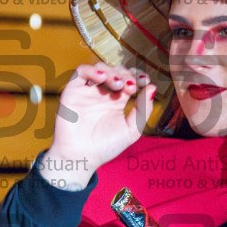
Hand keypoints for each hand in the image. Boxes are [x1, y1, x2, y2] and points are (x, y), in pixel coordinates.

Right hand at [44, 63, 155, 188]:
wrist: (82, 157)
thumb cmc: (106, 147)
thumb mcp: (132, 130)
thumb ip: (143, 110)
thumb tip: (153, 88)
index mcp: (117, 101)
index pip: (129, 80)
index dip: (137, 76)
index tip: (144, 81)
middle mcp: (103, 93)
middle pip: (117, 72)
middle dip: (126, 75)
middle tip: (130, 86)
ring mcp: (88, 91)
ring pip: (101, 69)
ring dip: (112, 72)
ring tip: (118, 84)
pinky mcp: (73, 90)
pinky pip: (81, 72)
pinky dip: (92, 70)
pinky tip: (102, 77)